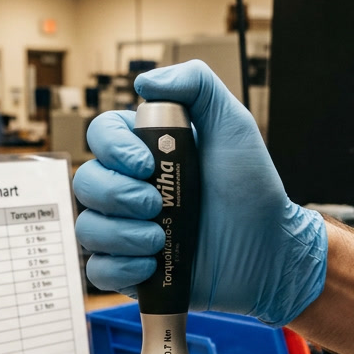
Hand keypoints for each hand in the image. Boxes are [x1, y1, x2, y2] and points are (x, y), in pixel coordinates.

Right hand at [73, 60, 327, 325]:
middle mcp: (128, 188)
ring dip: (122, 235)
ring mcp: (127, 231)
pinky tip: (151, 264)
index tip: (147, 164)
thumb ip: (195, 84)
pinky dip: (120, 268)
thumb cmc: (252, 188)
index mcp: (144, 151)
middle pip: (85, 183)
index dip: (113, 149)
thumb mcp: (231, 123)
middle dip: (117, 195)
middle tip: (158, 205)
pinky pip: (97, 271)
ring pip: (87, 229)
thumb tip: (143, 82)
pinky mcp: (132, 271)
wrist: (268, 249)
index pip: (100, 135)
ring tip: (161, 238)